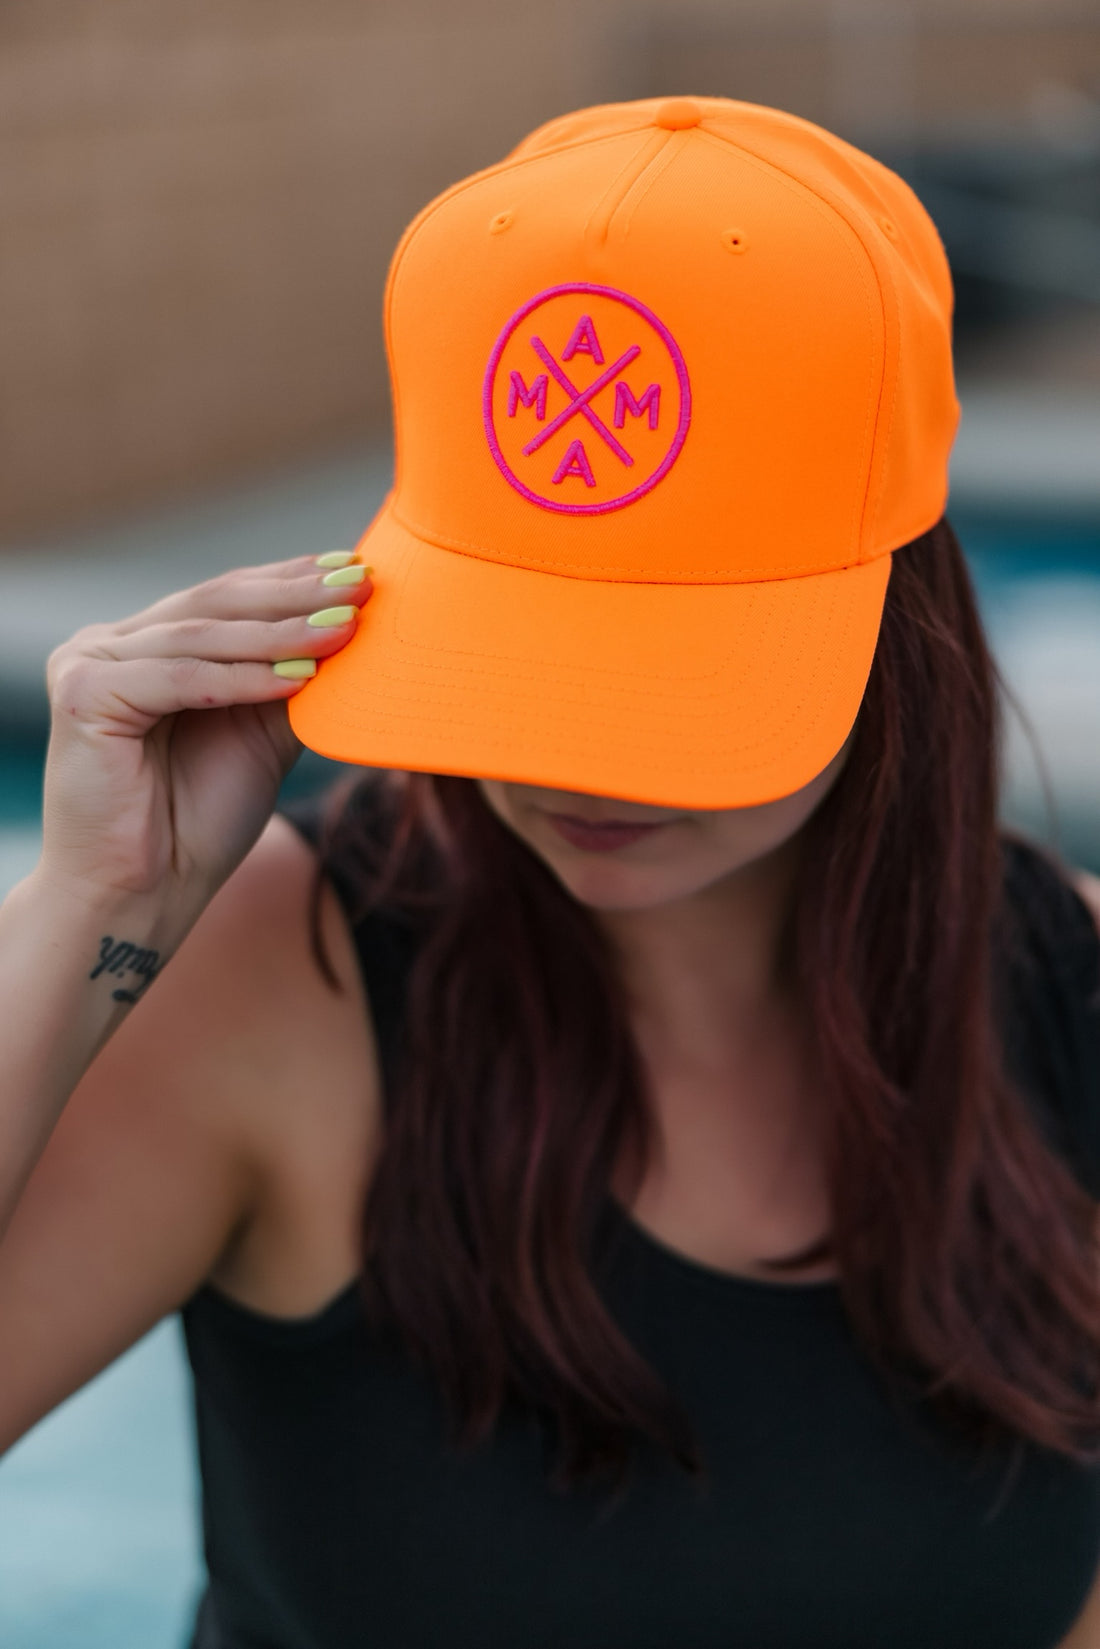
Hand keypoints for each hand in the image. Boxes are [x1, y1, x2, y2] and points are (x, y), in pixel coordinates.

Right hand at [38, 550, 371, 921]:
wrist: (143, 894)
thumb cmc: (196, 825)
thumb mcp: (261, 737)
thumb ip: (294, 682)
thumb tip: (355, 633)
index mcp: (144, 646)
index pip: (225, 598)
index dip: (290, 580)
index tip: (355, 568)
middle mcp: (109, 645)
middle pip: (215, 604)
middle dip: (294, 595)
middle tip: (359, 584)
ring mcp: (88, 663)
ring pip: (203, 637)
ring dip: (281, 633)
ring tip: (343, 631)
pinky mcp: (84, 695)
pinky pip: (181, 678)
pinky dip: (243, 679)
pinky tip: (298, 677)